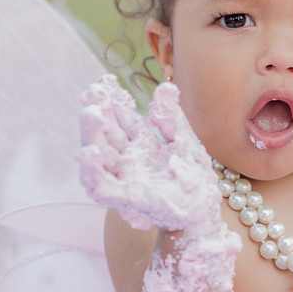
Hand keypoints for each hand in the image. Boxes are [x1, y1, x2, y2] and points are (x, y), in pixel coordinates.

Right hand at [78, 74, 220, 233]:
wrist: (203, 212)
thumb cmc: (194, 178)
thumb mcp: (184, 141)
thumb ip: (172, 118)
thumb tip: (166, 87)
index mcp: (140, 143)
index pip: (121, 118)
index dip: (111, 100)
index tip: (104, 80)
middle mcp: (127, 159)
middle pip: (105, 133)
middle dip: (97, 112)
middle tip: (93, 92)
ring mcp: (124, 178)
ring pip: (99, 156)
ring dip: (91, 135)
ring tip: (91, 113)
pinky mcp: (126, 199)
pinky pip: (102, 186)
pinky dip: (93, 171)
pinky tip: (89, 153)